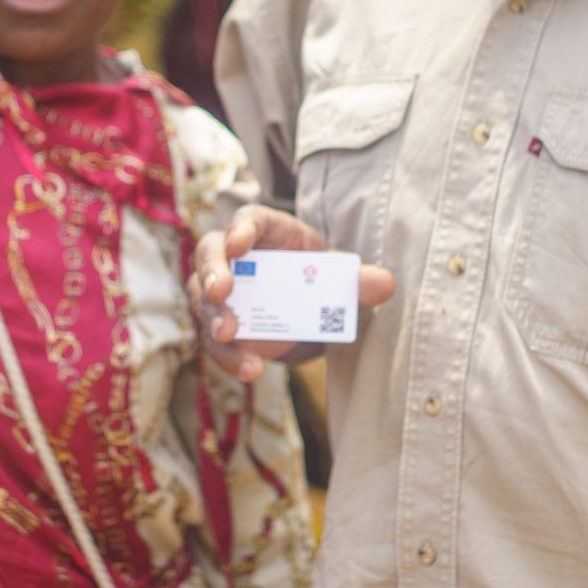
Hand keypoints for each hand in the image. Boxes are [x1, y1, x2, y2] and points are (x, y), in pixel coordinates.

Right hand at [194, 206, 396, 381]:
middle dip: (212, 271)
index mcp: (269, 231)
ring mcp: (225, 292)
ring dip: (214, 318)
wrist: (317, 318)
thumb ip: (361, 281)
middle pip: (211, 253)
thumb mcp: (345, 280)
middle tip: (222, 293)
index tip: (239, 245)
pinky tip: (251, 369)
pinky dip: (229, 357)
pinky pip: (215, 341)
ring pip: (204, 299)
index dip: (240, 228)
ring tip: (230, 336)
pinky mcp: (223, 326)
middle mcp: (238, 258)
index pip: (248, 219)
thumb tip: (384, 284)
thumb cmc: (326, 284)